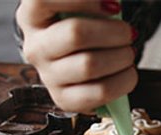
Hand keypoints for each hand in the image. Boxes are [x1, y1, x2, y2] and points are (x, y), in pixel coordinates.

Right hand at [16, 0, 137, 112]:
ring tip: (128, 52)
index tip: (114, 6)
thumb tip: (113, 7)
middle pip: (75, 34)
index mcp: (32, 16)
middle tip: (128, 32)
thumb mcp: (85, 9)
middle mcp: (35, 47)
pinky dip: (123, 81)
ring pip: (89, 65)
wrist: (80, 58)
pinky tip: (127, 72)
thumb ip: (95, 4)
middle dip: (114, 32)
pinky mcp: (64, 99)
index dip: (83, 0)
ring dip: (122, 57)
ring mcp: (47, 76)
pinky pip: (99, 92)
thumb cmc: (85, 26)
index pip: (42, 0)